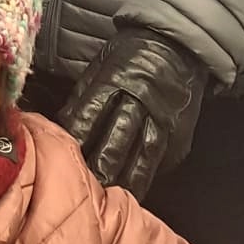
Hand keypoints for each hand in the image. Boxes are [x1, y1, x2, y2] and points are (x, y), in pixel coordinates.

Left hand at [58, 29, 207, 199]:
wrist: (179, 45)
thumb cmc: (132, 53)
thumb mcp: (102, 62)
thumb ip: (84, 93)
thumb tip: (63, 123)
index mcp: (116, 80)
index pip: (91, 114)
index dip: (77, 137)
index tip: (63, 156)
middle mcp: (141, 102)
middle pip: (117, 141)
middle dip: (99, 165)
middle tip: (83, 186)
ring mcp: (164, 120)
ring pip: (142, 157)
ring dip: (125, 180)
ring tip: (109, 198)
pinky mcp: (180, 134)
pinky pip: (163, 159)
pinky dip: (148, 174)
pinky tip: (135, 188)